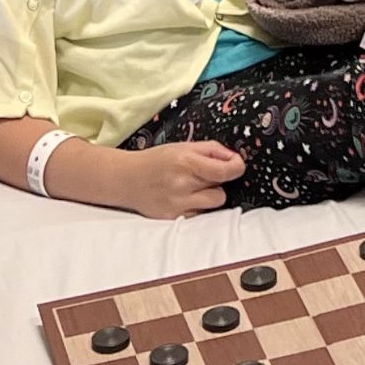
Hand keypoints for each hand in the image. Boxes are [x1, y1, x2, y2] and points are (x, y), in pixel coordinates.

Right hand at [117, 141, 243, 217]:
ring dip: (210, 196)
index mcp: (186, 162)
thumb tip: (235, 159)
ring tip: (194, 187)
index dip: (237, 167)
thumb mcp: (184, 146)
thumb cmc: (158, 160)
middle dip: (218, 182)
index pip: (226, 171)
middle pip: (222, 191)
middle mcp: (182, 186)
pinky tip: (184, 197)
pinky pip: (200, 214)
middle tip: (204, 175)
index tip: (237, 164)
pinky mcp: (173, 218)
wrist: (127, 179)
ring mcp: (177, 205)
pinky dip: (198, 206)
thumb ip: (212, 150)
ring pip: (214, 205)